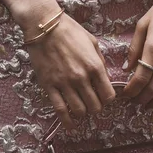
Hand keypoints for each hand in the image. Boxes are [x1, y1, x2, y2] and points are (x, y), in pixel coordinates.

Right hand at [25, 13, 115, 128]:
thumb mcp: (92, 42)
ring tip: (81, 110)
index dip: (108, 99)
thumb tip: (104, 78)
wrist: (44, 26)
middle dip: (96, 107)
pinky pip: (60, 109)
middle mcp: (81, 78)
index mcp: (95, 66)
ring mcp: (64, 83)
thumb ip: (100, 62)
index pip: (108, 95)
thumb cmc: (69, 30)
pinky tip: (70, 126)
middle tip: (93, 104)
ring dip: (83, 113)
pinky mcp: (49, 86)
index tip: (104, 97)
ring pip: (79, 110)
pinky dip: (67, 121)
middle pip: (95, 106)